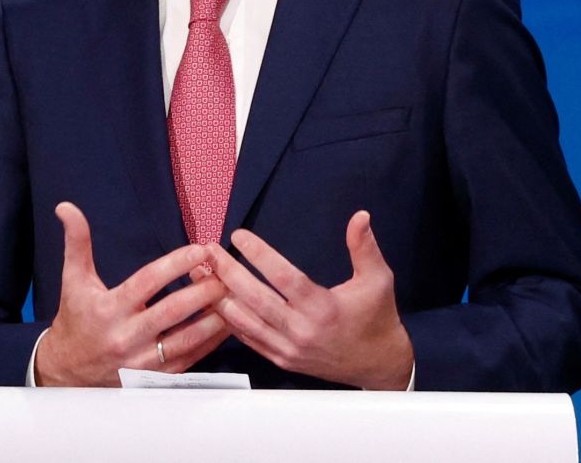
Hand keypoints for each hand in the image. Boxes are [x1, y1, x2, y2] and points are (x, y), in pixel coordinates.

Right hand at [34, 202, 231, 386]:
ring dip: (213, 318)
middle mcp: (126, 336)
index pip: (147, 283)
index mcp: (109, 309)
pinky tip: (225, 324)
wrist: (68, 370)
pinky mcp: (154, 378)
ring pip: (186, 340)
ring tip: (232, 296)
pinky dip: (210, 343)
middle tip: (225, 272)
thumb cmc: (75, 318)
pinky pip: (189, 360)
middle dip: (203, 290)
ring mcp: (142, 361)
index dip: (176, 264)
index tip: (200, 249)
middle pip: (173, 312)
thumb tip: (66, 207)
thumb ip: (76, 242)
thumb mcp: (74, 279)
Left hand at [206, 211, 413, 389]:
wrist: (379, 365)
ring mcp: (289, 348)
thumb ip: (365, 247)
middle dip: (228, 272)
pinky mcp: (282, 359)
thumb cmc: (377, 317)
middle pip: (255, 299)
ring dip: (220, 296)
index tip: (238, 234)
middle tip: (208, 250)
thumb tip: (360, 215)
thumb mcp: (378, 280)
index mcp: (323, 308)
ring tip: (201, 272)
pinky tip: (214, 300)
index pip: (283, 277)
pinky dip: (229, 320)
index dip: (259, 254)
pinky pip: (249, 339)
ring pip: (245, 321)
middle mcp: (302, 330)